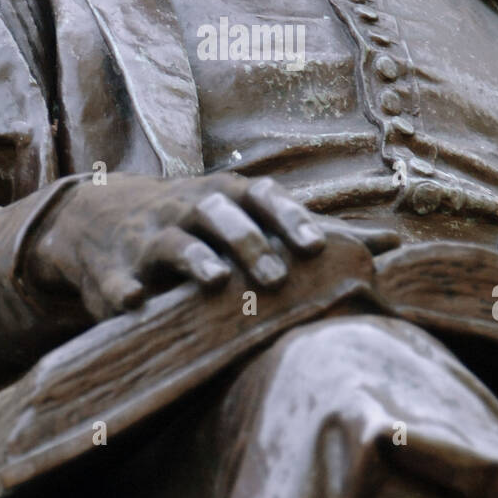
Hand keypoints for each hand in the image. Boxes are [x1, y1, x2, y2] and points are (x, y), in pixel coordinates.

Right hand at [25, 172, 330, 319]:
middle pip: (220, 215)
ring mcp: (149, 237)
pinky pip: (116, 280)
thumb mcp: (251, 215)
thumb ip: (316, 232)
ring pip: (173, 242)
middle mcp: (189, 208)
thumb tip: (394, 242)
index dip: (288, 220)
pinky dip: (124, 289)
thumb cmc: (202, 222)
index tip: (315, 248)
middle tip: (276, 277)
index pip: (263, 198)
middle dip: (248, 242)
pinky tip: (135, 301)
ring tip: (217, 280)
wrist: (103, 220)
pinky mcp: (114, 271)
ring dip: (195, 258)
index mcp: (229, 196)